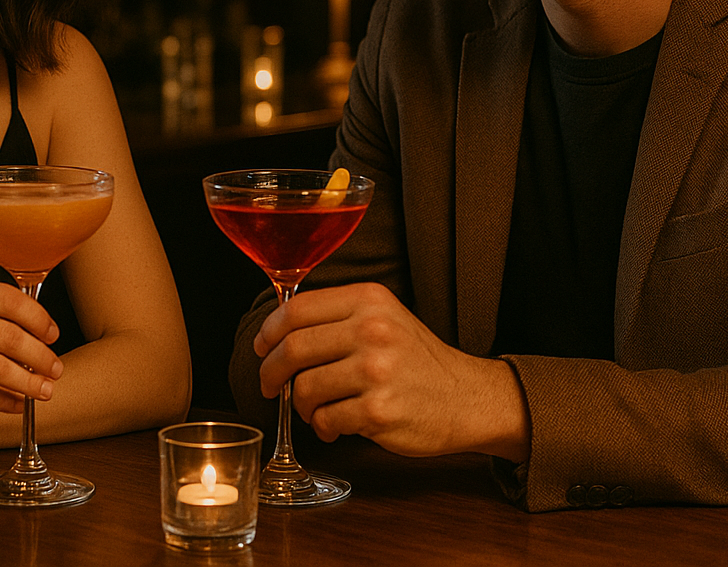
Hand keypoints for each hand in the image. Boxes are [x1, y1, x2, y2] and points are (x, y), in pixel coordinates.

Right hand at [0, 276, 61, 413]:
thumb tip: (38, 326)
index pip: (7, 298)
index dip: (38, 318)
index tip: (53, 334)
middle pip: (7, 336)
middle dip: (41, 355)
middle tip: (56, 367)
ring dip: (29, 383)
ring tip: (46, 390)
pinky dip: (4, 402)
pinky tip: (17, 405)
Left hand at [254, 282, 530, 460]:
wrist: (465, 397)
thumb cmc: (416, 360)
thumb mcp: (383, 317)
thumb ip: (337, 316)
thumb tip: (276, 332)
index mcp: (369, 300)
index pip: (297, 309)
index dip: (269, 331)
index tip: (262, 347)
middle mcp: (372, 330)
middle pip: (294, 348)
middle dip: (271, 371)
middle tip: (270, 385)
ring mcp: (376, 371)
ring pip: (306, 388)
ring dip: (301, 405)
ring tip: (316, 409)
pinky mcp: (379, 410)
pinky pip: (326, 420)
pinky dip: (323, 427)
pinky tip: (336, 425)